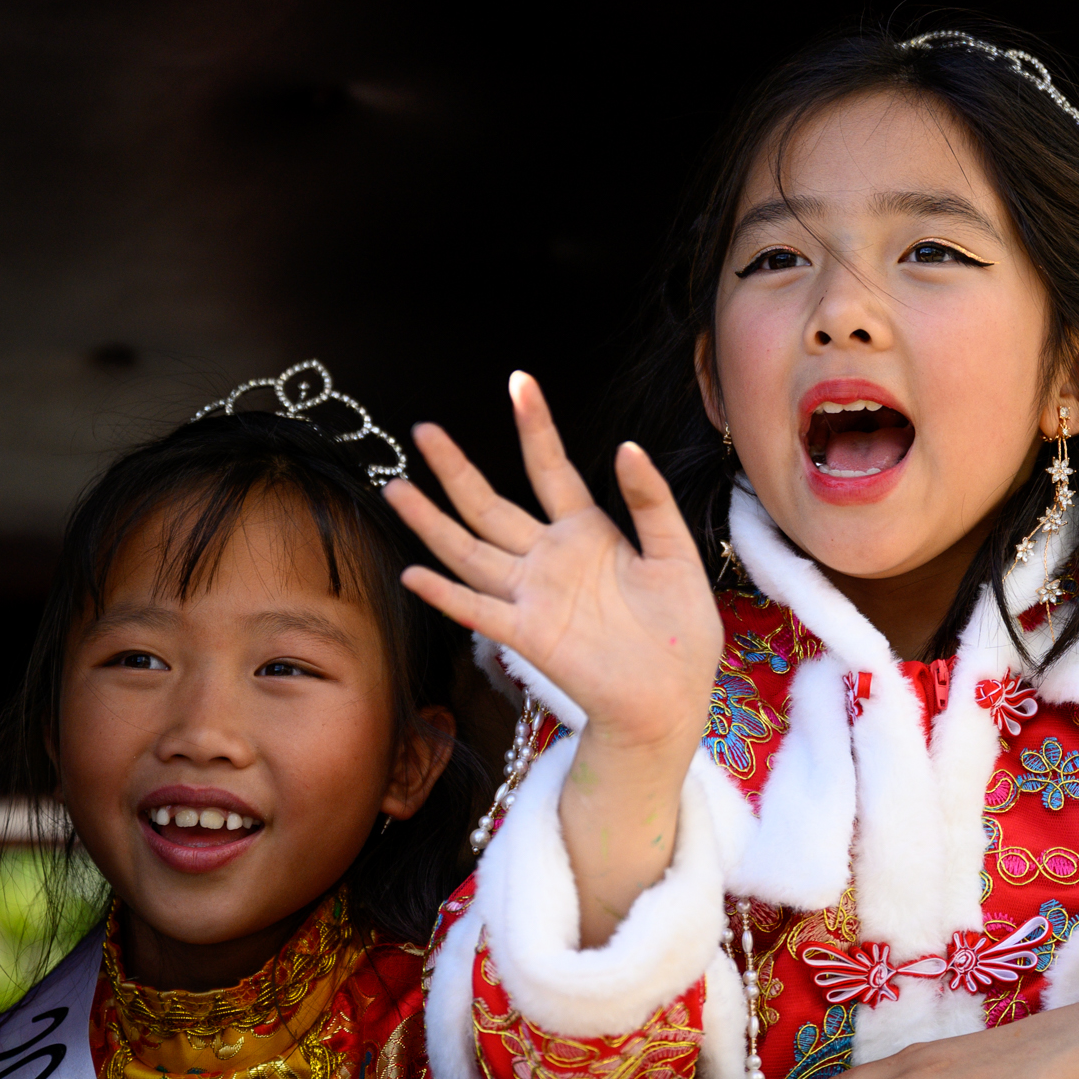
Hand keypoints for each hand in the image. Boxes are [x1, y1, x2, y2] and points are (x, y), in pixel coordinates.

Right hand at [384, 372, 722, 942]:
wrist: (676, 696)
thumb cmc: (681, 631)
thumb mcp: (676, 554)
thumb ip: (650, 503)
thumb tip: (626, 447)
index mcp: (587, 533)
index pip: (550, 469)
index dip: (534, 427)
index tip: (519, 382)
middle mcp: (549, 560)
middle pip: (491, 505)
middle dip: (457, 468)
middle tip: (423, 430)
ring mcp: (533, 597)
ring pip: (470, 550)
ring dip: (432, 522)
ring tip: (397, 487)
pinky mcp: (528, 636)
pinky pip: (478, 610)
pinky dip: (446, 593)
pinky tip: (414, 572)